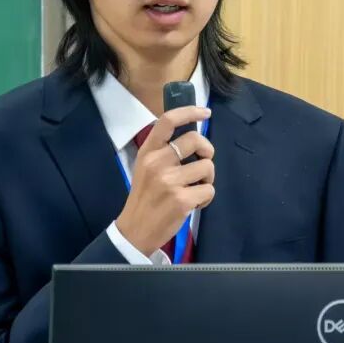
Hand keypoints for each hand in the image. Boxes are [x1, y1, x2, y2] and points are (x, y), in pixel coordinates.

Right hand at [115, 105, 214, 256]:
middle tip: (203, 161)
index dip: (190, 111)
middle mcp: (158, 162)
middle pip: (196, 140)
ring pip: (207, 167)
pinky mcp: (182, 200)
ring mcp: (170, 181)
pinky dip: (206, 198)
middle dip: (207, 150)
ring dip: (207, 179)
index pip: (168, 121)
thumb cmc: (144, 197)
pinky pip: (209, 190)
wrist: (135, 230)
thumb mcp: (145, 167)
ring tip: (194, 189)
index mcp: (148, 151)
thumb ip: (164, 151)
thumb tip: (194, 137)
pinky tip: (193, 204)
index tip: (205, 112)